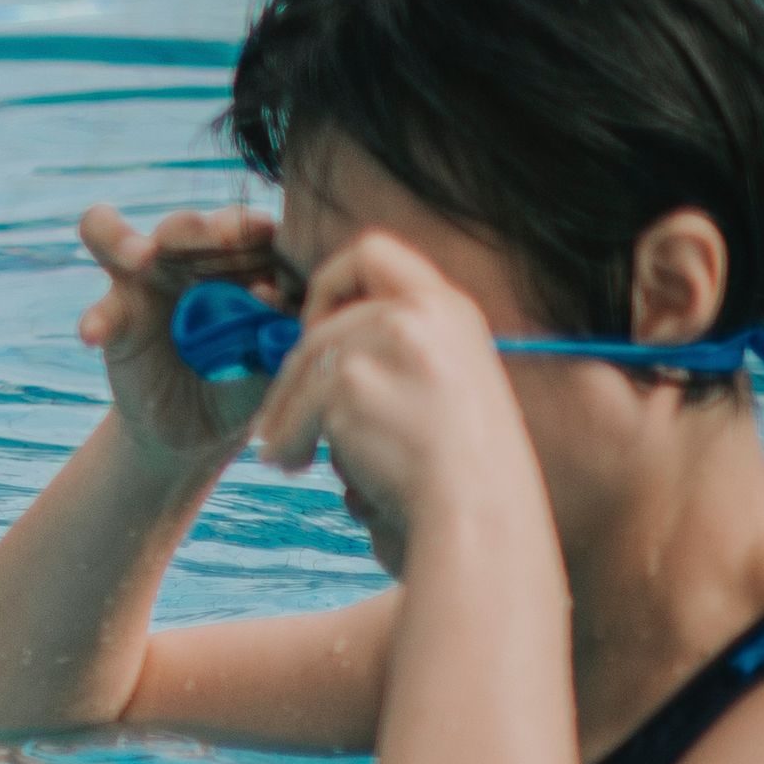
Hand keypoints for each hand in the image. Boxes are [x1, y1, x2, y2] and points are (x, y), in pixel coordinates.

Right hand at [70, 202, 280, 466]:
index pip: (247, 228)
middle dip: (199, 228)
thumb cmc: (249, 381)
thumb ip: (276, 329)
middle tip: (218, 236)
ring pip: (116, 238)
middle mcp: (188, 260)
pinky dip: (97, 320)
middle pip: (185, 225)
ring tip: (139, 257)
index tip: (268, 241)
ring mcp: (142, 283)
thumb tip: (269, 294)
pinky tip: (95, 336)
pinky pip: (98, 311)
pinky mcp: (112, 318)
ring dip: (124, 240)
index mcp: (239, 260)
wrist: (198, 428)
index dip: (254, 231)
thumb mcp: (274, 360)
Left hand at [252, 229, 533, 554]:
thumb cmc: (464, 467)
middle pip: (324, 324)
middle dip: (296, 372)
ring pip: (306, 366)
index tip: (315, 326)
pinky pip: (296, 405)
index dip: (331, 283)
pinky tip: (292, 463)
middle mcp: (421, 312)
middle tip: (284, 413)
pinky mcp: (352, 379)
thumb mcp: (447, 381)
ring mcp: (386, 341)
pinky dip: (287, 436)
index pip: (374, 253)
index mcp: (451, 308)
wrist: (480, 510)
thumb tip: (315, 340)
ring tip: (286, 453)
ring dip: (287, 412)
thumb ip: (397, 349)